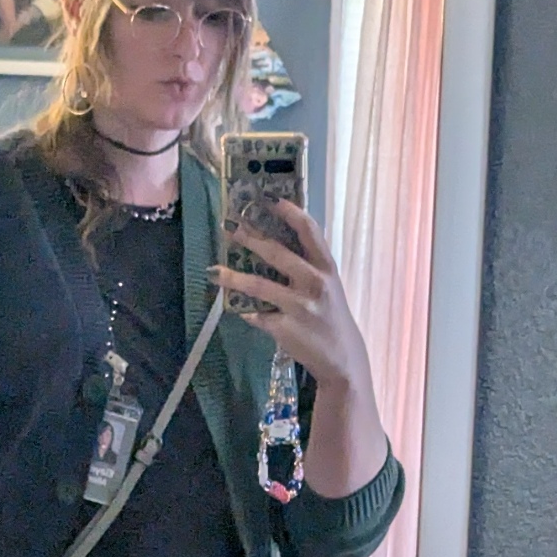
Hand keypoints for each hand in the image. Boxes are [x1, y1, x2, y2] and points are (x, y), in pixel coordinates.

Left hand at [209, 200, 371, 395]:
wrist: (342, 359)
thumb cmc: (330, 316)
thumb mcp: (327, 285)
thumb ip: (307, 264)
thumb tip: (270, 242)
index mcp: (326, 267)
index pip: (308, 230)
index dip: (287, 211)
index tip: (267, 197)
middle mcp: (314, 282)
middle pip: (277, 253)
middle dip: (250, 237)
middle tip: (229, 226)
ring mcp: (299, 306)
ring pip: (259, 286)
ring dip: (233, 277)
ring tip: (214, 271)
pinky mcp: (285, 328)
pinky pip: (257, 315)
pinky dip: (245, 311)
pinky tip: (236, 308)